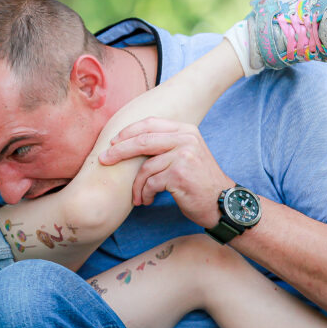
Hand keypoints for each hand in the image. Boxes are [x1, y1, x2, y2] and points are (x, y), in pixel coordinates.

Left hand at [98, 117, 230, 226]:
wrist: (222, 204)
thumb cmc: (198, 181)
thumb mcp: (187, 154)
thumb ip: (166, 143)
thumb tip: (129, 139)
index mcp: (186, 130)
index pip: (150, 123)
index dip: (128, 132)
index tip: (113, 143)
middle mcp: (186, 139)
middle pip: (142, 141)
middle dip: (119, 151)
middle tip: (104, 160)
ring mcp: (183, 156)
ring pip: (145, 167)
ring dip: (136, 185)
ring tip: (137, 196)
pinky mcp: (179, 174)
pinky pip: (150, 183)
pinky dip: (145, 194)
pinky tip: (147, 200)